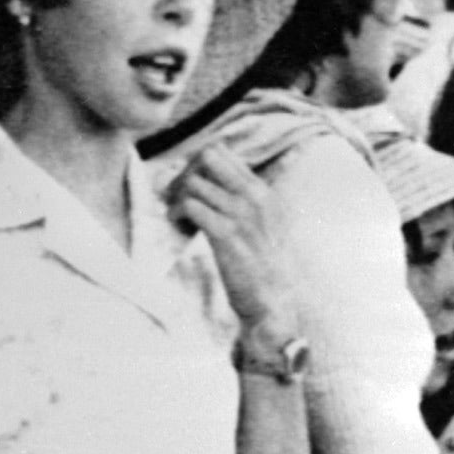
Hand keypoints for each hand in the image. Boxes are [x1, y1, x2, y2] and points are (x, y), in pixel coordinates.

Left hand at [167, 144, 295, 335]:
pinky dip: (178, 214)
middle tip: (176, 197)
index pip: (222, 153)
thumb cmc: (266, 266)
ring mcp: (241, 214)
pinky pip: (191, 206)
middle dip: (185, 172)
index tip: (189, 188)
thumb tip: (214, 185)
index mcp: (263, 191)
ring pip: (194, 182)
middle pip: (207, 157)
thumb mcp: (265, 225)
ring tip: (179, 217)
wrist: (276, 299)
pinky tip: (181, 228)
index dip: (197, 166)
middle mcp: (255, 196)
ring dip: (177, 198)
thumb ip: (246, 202)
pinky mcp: (226, 234)